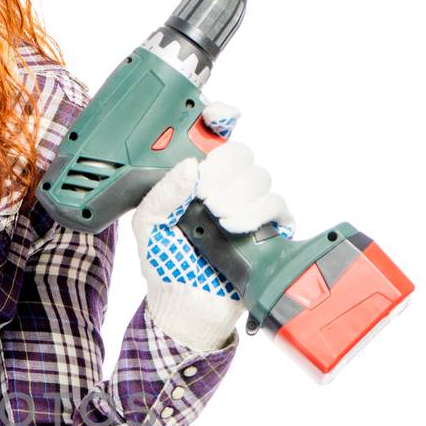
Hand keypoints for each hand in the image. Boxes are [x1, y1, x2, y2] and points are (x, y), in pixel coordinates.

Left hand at [131, 102, 295, 352]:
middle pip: (240, 152)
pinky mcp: (269, 229)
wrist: (185, 307)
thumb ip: (161, 193)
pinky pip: (277, 205)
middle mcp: (223, 187)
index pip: (214, 135)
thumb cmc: (165, 265)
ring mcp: (248, 207)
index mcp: (194, 179)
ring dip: (237, 196)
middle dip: (223, 171)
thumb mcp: (148, 225)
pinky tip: (235, 228)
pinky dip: (258, 212)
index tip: (214, 119)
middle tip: (205, 198)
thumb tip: (189, 166)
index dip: (219, 117)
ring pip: (260, 176)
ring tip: (217, 221)